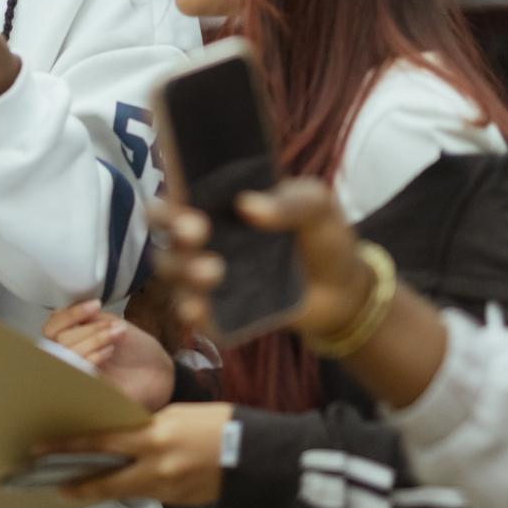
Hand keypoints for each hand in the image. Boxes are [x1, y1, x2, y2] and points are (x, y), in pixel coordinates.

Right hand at [43, 300, 174, 411]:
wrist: (159, 372)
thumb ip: (86, 318)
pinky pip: (77, 373)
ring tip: (116, 336)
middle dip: (86, 329)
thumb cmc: (136, 348)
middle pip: (56, 340)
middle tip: (111, 327)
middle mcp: (69, 357)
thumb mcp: (110, 323)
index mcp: (73, 337)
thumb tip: (66, 309)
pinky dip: (92, 357)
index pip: (52, 326)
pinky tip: (109, 351)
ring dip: (92, 339)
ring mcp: (76, 375)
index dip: (70, 314)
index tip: (95, 306)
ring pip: (65, 354)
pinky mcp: (86, 391)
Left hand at [48, 402, 233, 505]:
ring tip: (80, 487)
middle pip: (107, 481)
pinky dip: (132, 488)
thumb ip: (147, 426)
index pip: (102, 442)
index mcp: (154, 437)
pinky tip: (122, 484)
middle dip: (79, 483)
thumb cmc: (216, 423)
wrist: (254, 455)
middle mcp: (156, 467)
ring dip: (103, 488)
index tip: (44, 449)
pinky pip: (147, 493)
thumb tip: (125, 437)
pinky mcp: (178, 501)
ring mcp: (167, 489)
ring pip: (125, 491)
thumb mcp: (176, 415)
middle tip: (54, 485)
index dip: (71, 446)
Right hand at [149, 181, 372, 341]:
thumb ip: (290, 201)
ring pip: (171, 271)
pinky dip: (191, 312)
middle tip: (196, 231)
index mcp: (219, 202)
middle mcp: (205, 237)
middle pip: (163, 231)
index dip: (169, 196)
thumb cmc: (321, 234)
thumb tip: (249, 206)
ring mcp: (209, 276)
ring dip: (181, 270)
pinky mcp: (220, 312)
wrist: (344, 287)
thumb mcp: (316, 204)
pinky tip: (198, 310)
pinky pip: (193, 314)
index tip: (184, 202)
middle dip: (169, 229)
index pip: (176, 193)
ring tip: (213, 272)